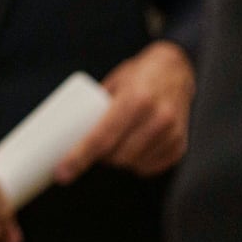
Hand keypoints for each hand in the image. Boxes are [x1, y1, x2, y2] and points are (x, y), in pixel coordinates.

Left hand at [54, 41, 194, 183]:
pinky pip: (150, 167)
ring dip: (117, 162)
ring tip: (111, 148)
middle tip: (89, 150)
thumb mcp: (113, 83)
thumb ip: (97, 108)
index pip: (102, 138)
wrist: (176, 69)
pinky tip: (131, 153)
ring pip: (133, 164)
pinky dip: (136, 164)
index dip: (79, 158)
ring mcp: (172, 133)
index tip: (61, 172)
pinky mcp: (180, 145)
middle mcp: (157, 117)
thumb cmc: (137, 75)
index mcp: (135, 99)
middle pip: (117, 156)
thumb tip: (65, 134)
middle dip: (99, 158)